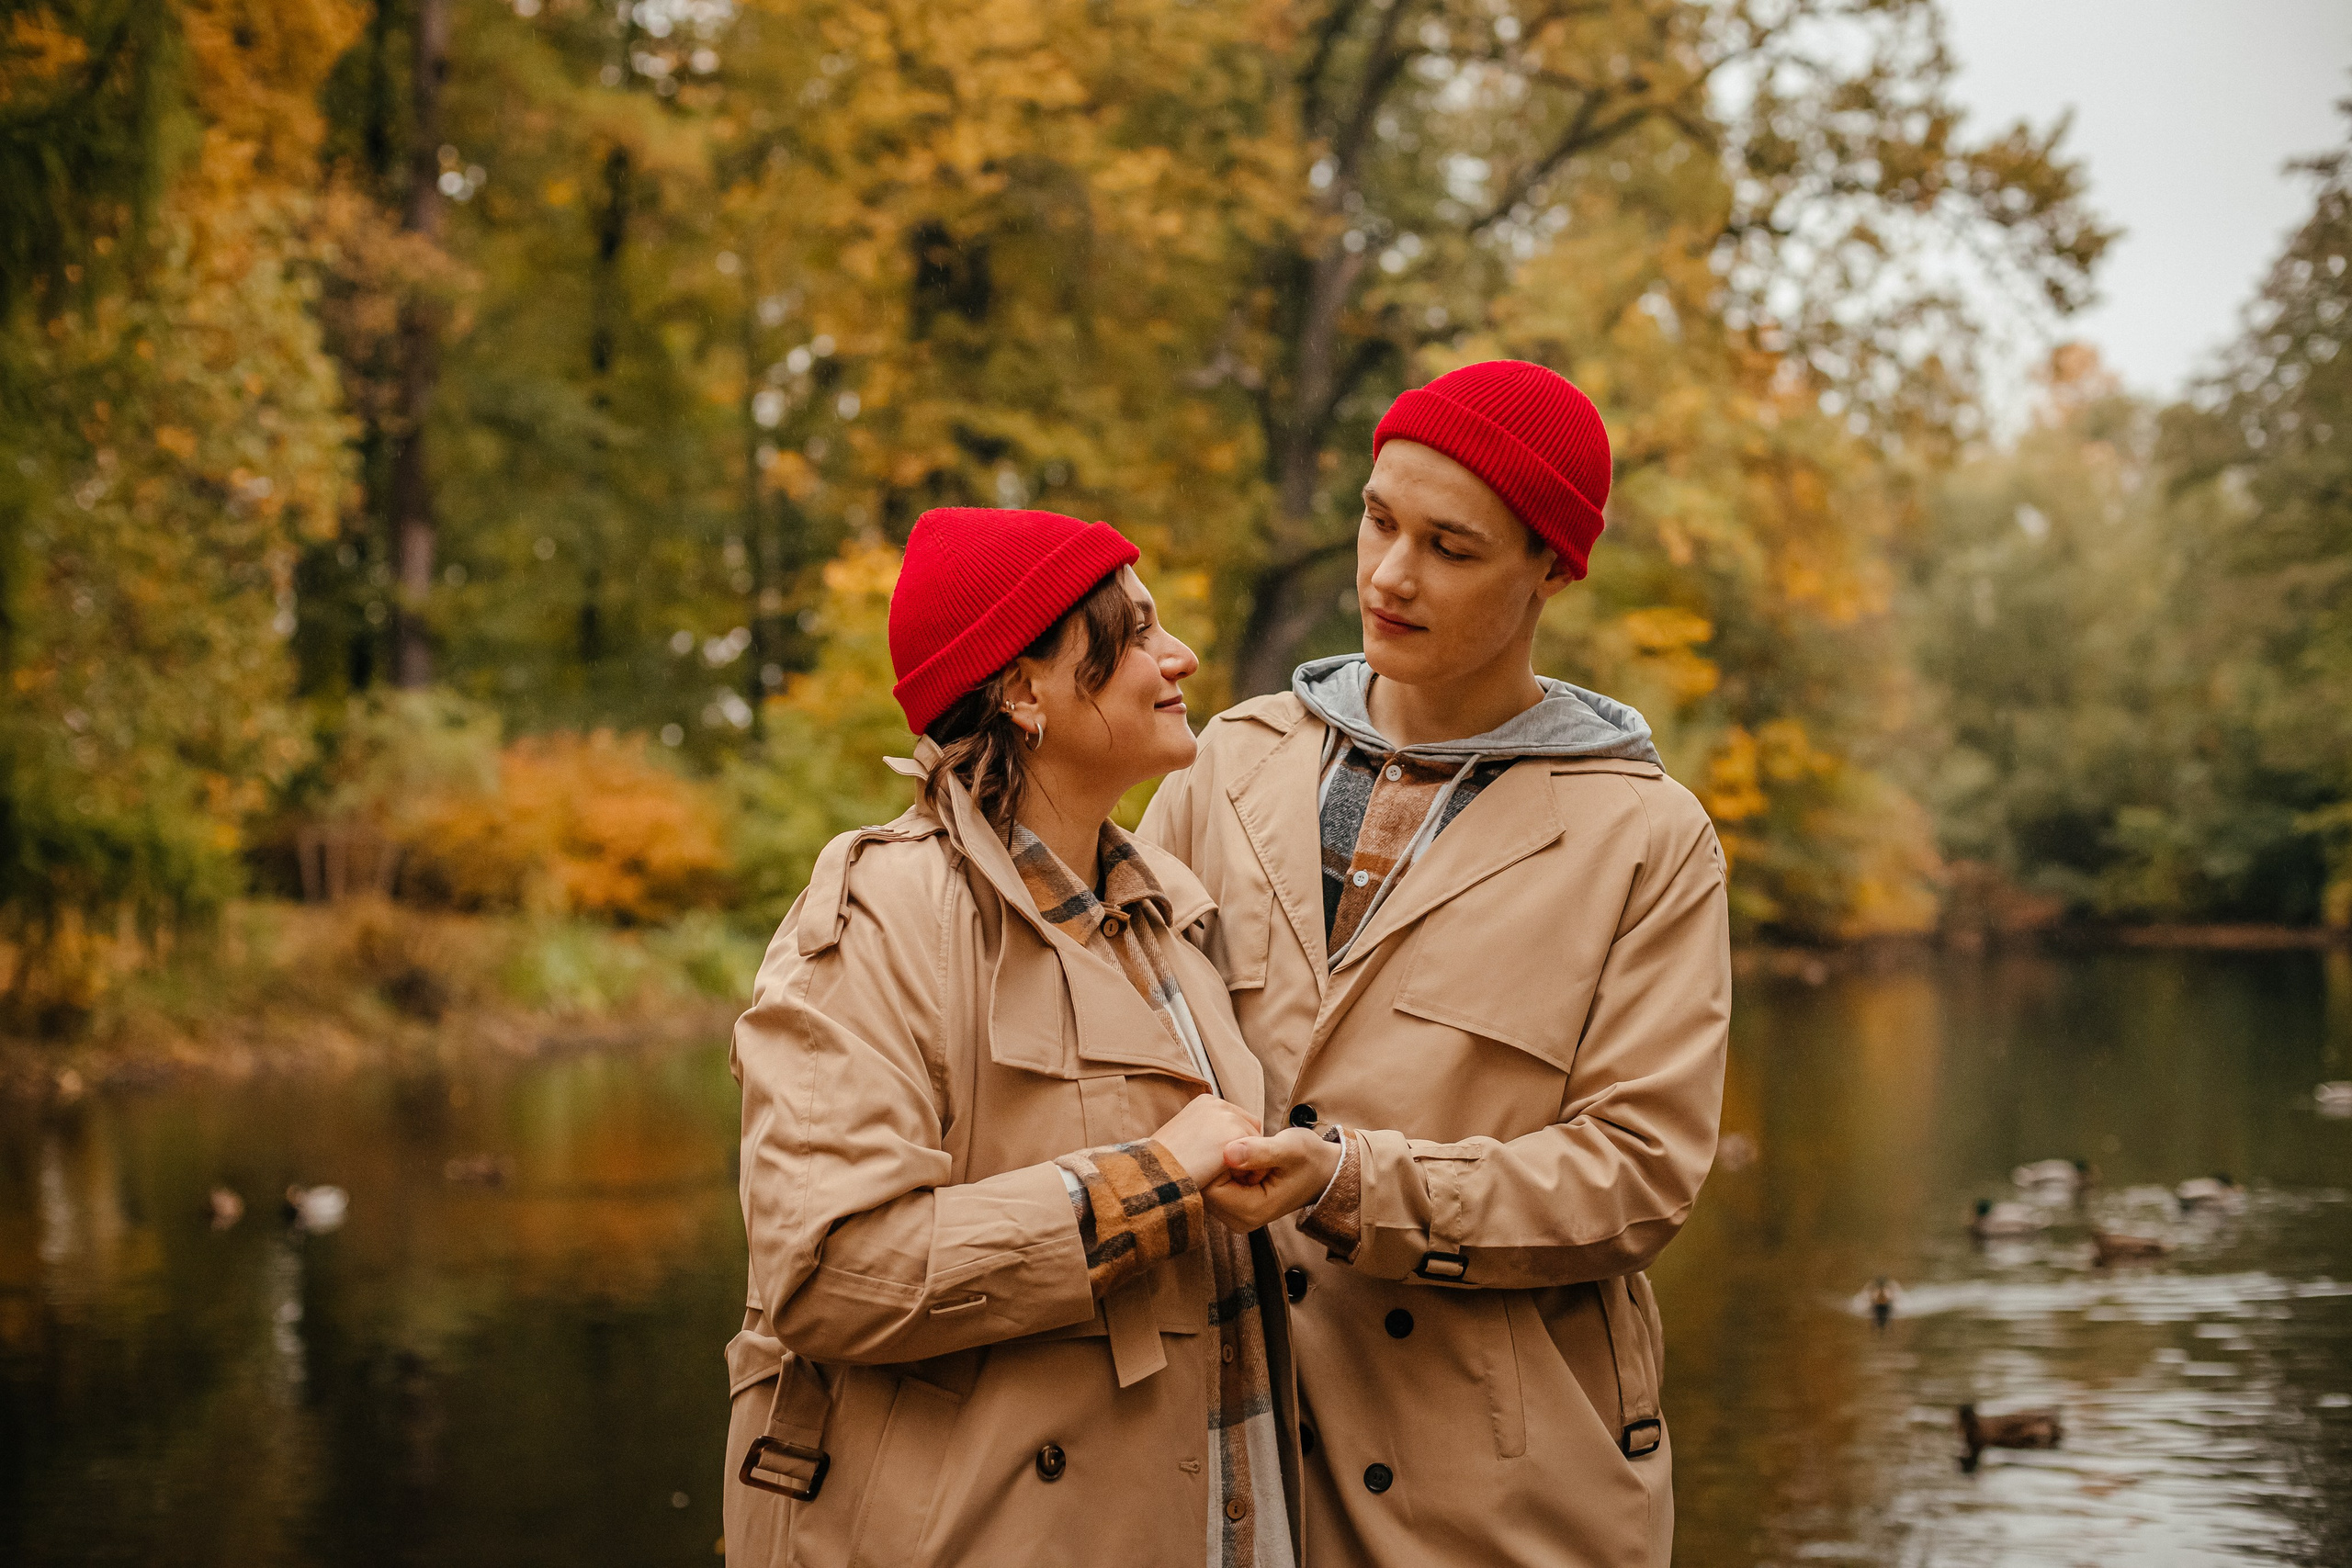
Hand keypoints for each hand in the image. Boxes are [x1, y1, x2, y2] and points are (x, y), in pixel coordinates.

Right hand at [1149, 1094, 1261, 1189]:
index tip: (1219, 1161)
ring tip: (1221, 1175)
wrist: (1154, 1173)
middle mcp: (1218, 1104)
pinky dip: (1246, 1171)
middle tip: (1226, 1171)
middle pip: (1251, 1127)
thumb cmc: (1163, 1163)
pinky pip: (1256, 1156)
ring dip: (1246, 1161)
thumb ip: (1203, 1134)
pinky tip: (1225, 1178)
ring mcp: (1227, 1117)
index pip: (1236, 1119)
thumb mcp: (1182, 1138)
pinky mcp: (1233, 1134)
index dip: (1234, 1144)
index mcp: (1206, 1102)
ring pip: (1256, 1142)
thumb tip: (1216, 1147)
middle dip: (1244, 1150)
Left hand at [1201, 1128, 1341, 1230]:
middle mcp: (1239, 1220)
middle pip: (1205, 1187)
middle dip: (1218, 1164)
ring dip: (1221, 1166)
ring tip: (1249, 1155)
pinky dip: (1224, 1169)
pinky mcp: (1235, 1206)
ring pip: (1208, 1185)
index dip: (1217, 1161)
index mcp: (1251, 1212)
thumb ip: (1260, 1152)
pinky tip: (1243, 1159)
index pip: (1210, 1186)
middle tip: (1247, 1150)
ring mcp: (1235, 1215)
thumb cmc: (1309, 1159)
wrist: (1322, 1171)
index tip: (1241, 1147)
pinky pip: (1215, 1184)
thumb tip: (1227, 1152)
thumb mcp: (1289, 1149)